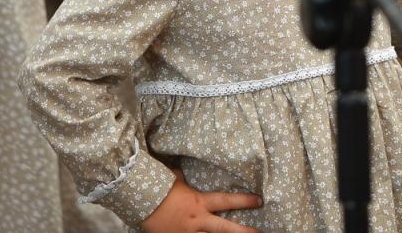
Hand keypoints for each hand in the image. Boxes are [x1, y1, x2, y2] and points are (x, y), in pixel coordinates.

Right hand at [142, 173, 260, 232]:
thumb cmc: (159, 188)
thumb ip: (184, 179)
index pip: (226, 201)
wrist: (142, 202)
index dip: (244, 201)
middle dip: (244, 232)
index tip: (259, 201)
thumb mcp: (175, 179)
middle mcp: (198, 221)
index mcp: (199, 203)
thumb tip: (184, 174)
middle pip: (226, 229)